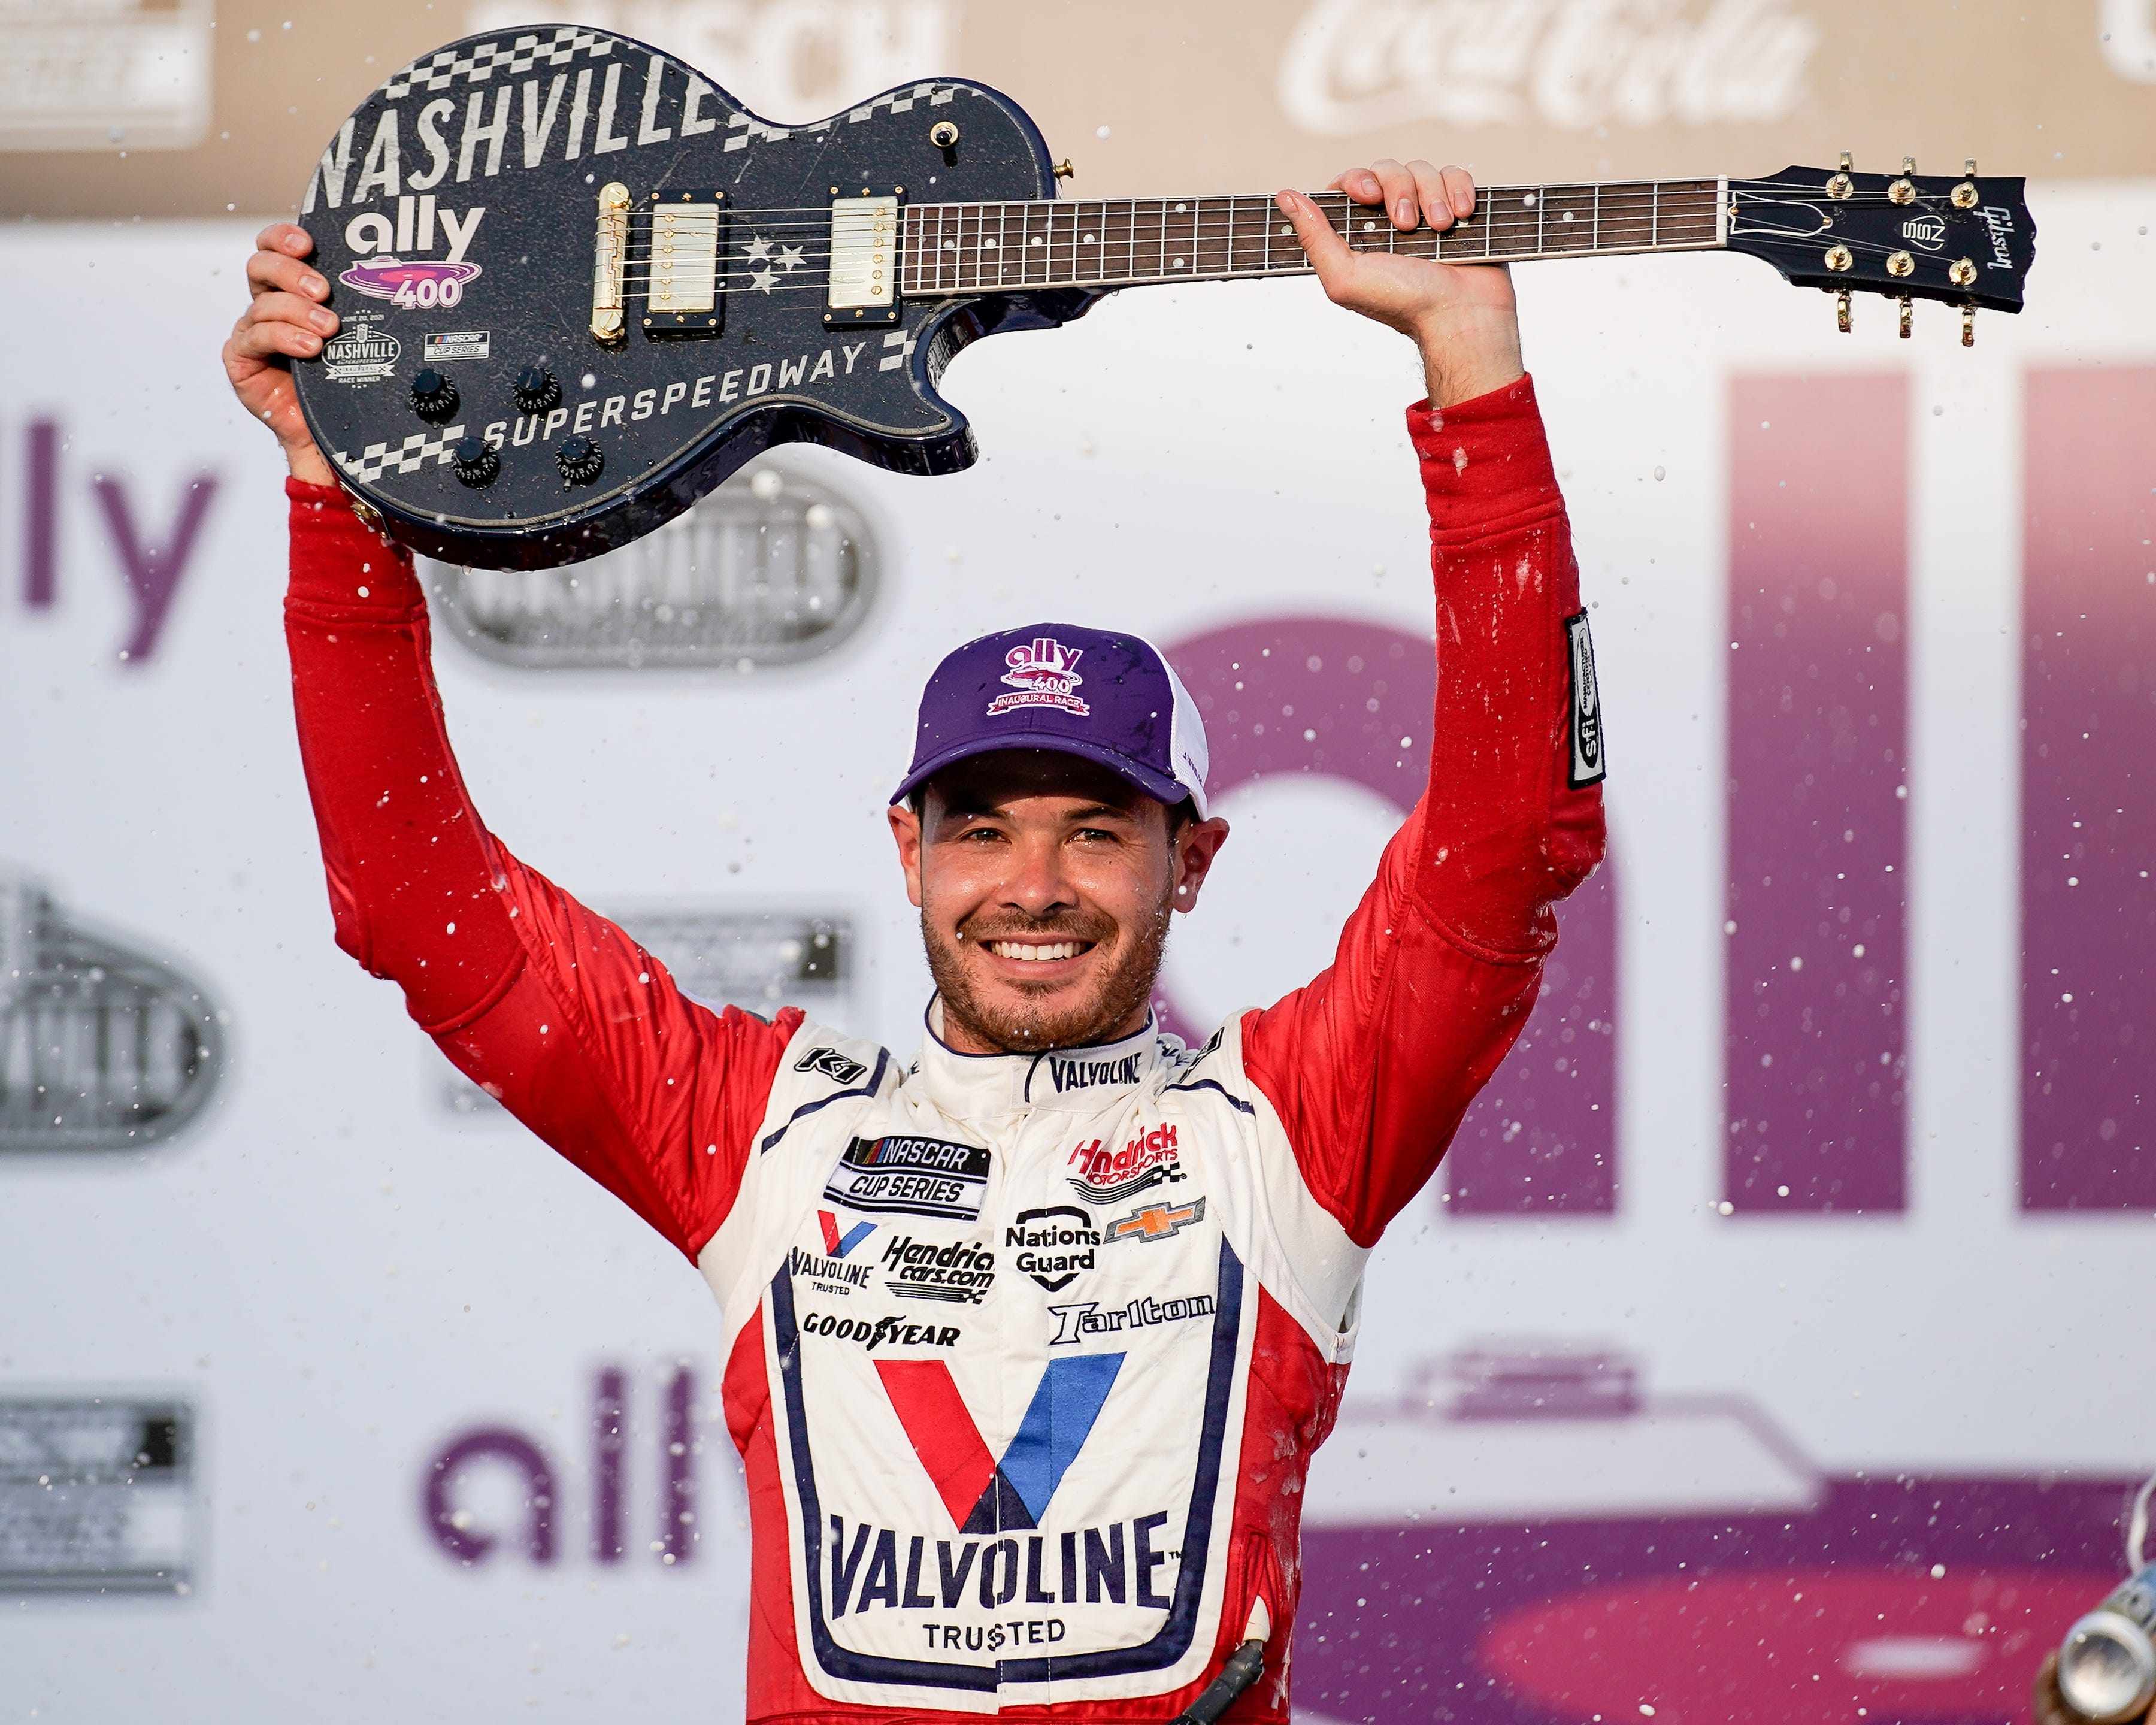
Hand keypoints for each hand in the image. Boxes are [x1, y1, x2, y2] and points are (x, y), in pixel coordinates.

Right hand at [223, 223, 338, 485]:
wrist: (330, 430)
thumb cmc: (345, 378)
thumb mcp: (357, 337)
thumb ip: (361, 307)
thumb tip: (403, 283)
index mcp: (290, 290)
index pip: (275, 248)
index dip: (284, 238)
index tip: (308, 242)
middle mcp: (267, 306)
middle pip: (261, 267)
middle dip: (291, 271)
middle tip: (324, 290)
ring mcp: (252, 331)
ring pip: (263, 303)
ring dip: (297, 311)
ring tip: (328, 328)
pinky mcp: (242, 359)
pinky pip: (255, 338)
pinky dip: (283, 338)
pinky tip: (309, 348)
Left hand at [1276, 160, 1524, 409]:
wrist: (1461, 315)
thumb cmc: (1404, 305)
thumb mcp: (1345, 278)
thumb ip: (1314, 238)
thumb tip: (1286, 198)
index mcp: (1361, 233)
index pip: (1350, 183)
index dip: (1357, 180)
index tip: (1368, 196)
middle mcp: (1391, 220)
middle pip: (1386, 169)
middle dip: (1398, 189)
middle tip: (1405, 225)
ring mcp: (1426, 212)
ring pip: (1422, 170)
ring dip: (1431, 195)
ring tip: (1439, 227)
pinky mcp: (1458, 208)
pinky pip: (1455, 175)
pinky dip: (1458, 189)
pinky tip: (1460, 215)